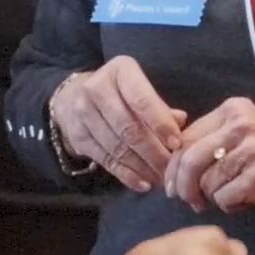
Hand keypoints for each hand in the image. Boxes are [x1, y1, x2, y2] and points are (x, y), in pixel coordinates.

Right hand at [52, 57, 189, 191]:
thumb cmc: (120, 92)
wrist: (73, 97)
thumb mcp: (140, 88)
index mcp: (119, 71)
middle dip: (154, 152)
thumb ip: (161, 107)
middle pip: (129, 127)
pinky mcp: (76, 136)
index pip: (142, 100)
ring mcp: (82, 113)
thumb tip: (181, 122)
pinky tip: (144, 183)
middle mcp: (96, 88)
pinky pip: (106, 160)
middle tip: (172, 168)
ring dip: (142, 167)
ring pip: (117, 147)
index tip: (177, 144)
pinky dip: (127, 174)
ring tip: (161, 178)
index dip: (161, 124)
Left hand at [174, 100, 254, 217]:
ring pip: (206, 183)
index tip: (172, 183)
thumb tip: (173, 163)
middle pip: (189, 159)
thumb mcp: (247, 132)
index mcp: (233, 110)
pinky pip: (223, 199)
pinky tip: (245, 200)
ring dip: (212, 197)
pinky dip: (229, 206)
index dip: (173, 164)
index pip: (186, 137)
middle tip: (188, 200)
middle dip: (182, 186)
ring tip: (232, 195)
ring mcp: (250, 152)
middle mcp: (240, 126)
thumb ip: (213, 138)